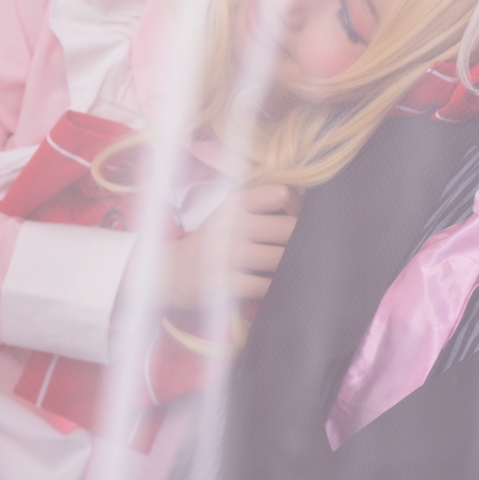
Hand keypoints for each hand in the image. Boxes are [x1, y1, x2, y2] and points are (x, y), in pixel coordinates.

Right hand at [157, 184, 300, 309]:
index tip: (298, 219)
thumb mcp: (228, 214)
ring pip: (282, 258)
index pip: (281, 192)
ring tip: (290, 268)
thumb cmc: (211, 242)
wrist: (170, 273)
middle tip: (303, 248)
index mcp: (234, 203)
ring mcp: (227, 256)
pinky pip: (268, 286)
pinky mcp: (226, 285)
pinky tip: (274, 285)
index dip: (299, 205)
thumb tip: (308, 209)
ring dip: (292, 265)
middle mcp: (231, 226)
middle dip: (302, 240)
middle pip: (289, 227)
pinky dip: (277, 287)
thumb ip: (261, 206)